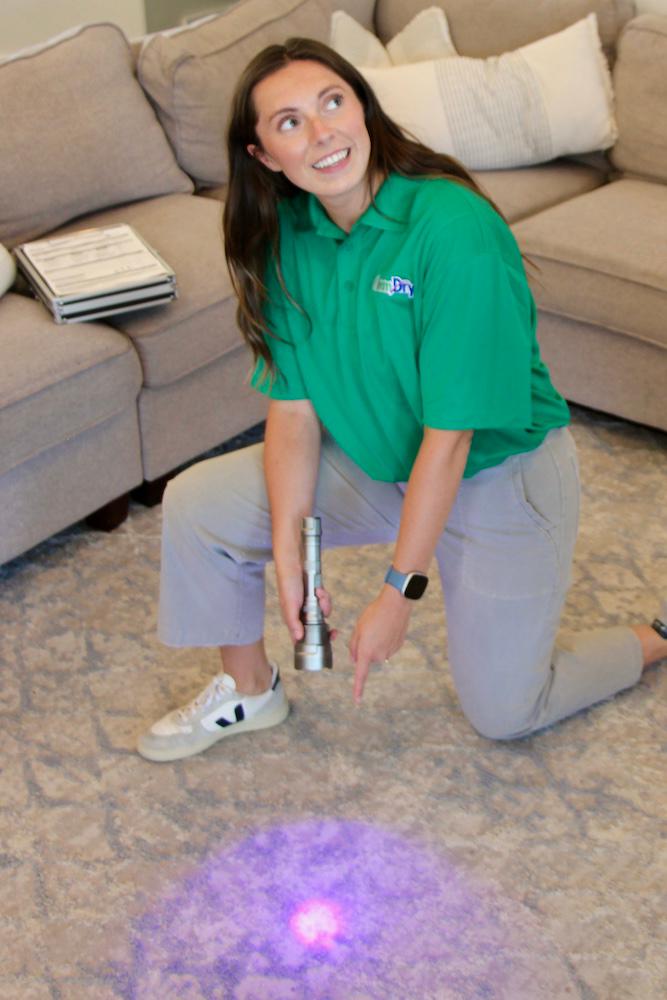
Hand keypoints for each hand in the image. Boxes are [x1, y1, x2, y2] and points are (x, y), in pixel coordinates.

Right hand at [276, 568, 334, 643]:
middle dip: (327, 628)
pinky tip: (319, 590)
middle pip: (318, 628)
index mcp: (294, 620)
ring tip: (319, 593)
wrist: (293, 564)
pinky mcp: (316, 597)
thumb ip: (293, 622)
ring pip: (324, 613)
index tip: (326, 642)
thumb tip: (298, 638)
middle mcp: (302, 615)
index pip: (304, 637)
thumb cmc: (287, 584)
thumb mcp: (289, 605)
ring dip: (325, 605)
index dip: (315, 642)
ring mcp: (310, 606)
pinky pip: (325, 602)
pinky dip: (324, 596)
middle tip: (334, 631)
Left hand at [349, 587, 411, 703]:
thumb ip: (354, 646)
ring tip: (378, 626)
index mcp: (366, 652)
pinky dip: (385, 639)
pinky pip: (387, 646)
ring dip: (375, 642)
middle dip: (365, 647)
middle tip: (367, 630)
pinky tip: (387, 627)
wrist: (396, 604)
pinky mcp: (398, 646)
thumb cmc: (374, 614)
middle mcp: (379, 656)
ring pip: (377, 651)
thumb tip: (355, 659)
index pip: (360, 675)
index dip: (358, 689)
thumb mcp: (358, 628)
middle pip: (367, 657)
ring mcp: (390, 652)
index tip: (357, 702)